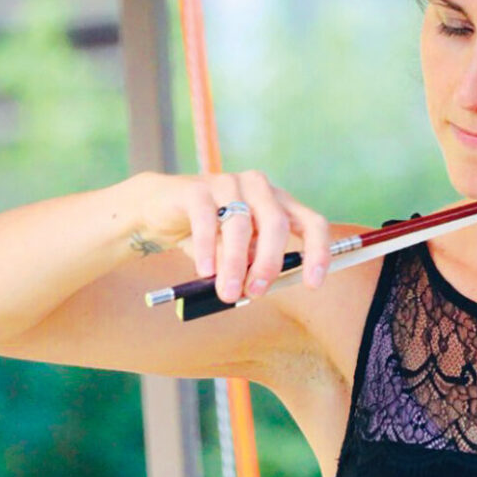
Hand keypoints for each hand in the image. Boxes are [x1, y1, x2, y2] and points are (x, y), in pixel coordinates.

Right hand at [132, 170, 331, 302]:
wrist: (158, 209)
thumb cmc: (206, 233)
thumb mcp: (234, 252)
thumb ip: (249, 264)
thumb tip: (255, 288)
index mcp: (278, 203)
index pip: (312, 223)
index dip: (317, 252)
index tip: (313, 283)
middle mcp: (259, 188)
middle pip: (277, 224)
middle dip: (268, 263)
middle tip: (255, 293)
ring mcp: (229, 183)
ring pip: (240, 224)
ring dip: (235, 263)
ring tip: (227, 291)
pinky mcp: (197, 188)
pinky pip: (206, 220)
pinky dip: (206, 248)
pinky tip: (205, 270)